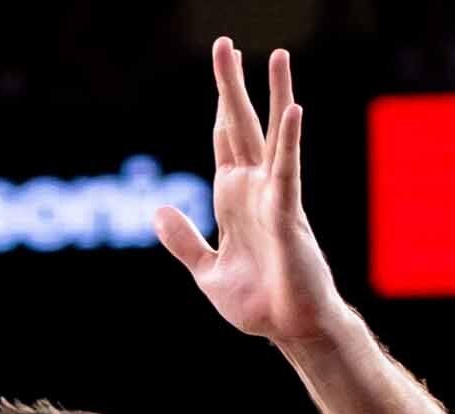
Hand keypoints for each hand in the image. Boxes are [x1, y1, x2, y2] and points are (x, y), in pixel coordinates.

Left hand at [154, 40, 346, 351]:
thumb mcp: (206, 271)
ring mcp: (274, 197)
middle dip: (233, 86)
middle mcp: (255, 189)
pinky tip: (294, 110)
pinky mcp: (288, 215)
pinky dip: (290, 142)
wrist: (288, 329)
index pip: (223, 140)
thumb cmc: (258, 301)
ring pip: (272, 136)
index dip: (219, 105)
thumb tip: (160, 210)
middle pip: (241, 125)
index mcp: (233, 198)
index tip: (220, 68)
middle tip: (226, 44)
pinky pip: (288, 172)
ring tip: (277, 55)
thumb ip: (184, 240)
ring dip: (274, 95)